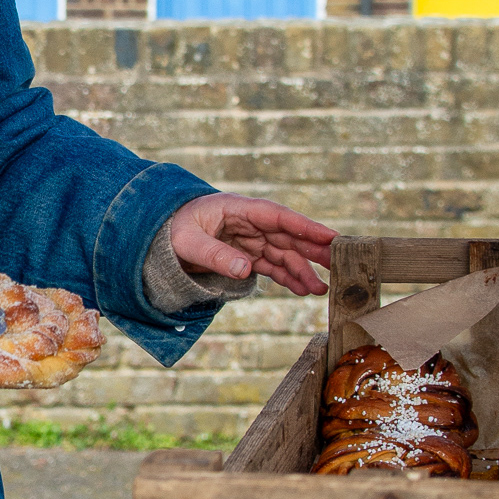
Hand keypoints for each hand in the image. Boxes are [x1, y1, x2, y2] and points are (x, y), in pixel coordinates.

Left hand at [169, 193, 336, 297]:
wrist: (160, 240)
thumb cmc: (172, 232)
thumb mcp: (187, 242)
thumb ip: (215, 254)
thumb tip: (245, 269)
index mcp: (236, 208)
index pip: (277, 216)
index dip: (305, 225)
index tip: (330, 236)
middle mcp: (248, 223)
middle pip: (287, 234)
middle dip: (313, 249)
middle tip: (339, 264)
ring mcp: (249, 239)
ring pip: (283, 253)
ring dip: (302, 270)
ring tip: (321, 289)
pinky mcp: (246, 255)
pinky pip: (272, 266)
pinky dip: (288, 277)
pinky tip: (303, 289)